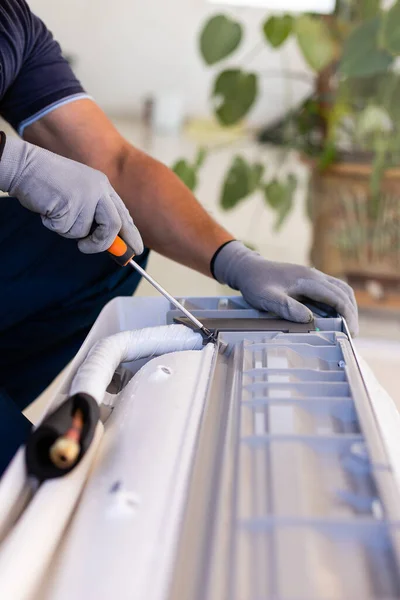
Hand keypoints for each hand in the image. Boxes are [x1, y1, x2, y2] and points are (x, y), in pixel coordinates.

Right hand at [0, 135, 142, 253]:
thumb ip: (94, 212)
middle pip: (114, 226)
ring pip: (84, 232)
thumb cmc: (49, 182)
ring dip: (67, 230)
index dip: (131, 235)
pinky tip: (47, 208)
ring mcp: (85, 196)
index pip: (124, 214)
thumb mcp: (79, 192)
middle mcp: (99, 190)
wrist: (25, 166)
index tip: (135, 251)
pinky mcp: (70, 204)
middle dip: (103, 244)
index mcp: (103, 186)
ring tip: (55, 211)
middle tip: (86, 248)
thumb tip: (108, 242)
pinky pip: (65, 229)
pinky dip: (53, 225)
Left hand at [213, 241, 358, 334]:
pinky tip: (334, 317)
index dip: (347, 315)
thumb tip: (309, 319)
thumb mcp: (267, 298)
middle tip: (351, 334)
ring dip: (346, 307)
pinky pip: (330, 291)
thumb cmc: (255, 284)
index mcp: (308, 279)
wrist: (247, 268)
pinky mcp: (308, 281)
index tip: (350, 332)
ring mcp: (312, 277)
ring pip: (339, 290)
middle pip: (343, 292)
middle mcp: (314, 276)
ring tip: (346, 327)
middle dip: (351, 313)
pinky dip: (337, 303)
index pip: (337, 297)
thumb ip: (287, 308)